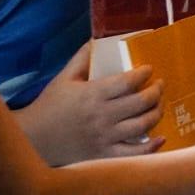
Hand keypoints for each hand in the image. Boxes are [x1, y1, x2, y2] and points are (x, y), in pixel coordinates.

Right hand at [13, 44, 162, 164]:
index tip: (148, 69)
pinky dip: (151, 147)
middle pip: (141, 102)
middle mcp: (102, 116)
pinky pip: (134, 153)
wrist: (34, 138)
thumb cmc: (50, 106)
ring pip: (143, 125)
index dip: (144, 73)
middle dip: (156, 91)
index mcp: (92, 94)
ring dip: (157, 112)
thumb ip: (82, 59)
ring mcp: (105, 136)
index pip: (128, 82)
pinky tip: (160, 138)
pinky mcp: (104, 154)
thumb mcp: (64, 79)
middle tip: (159, 85)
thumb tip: (96, 40)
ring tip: (159, 104)